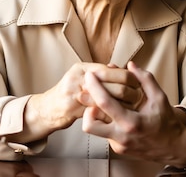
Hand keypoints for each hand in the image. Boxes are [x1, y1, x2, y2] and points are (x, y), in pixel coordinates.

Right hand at [28, 62, 142, 131]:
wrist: (47, 110)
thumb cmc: (69, 93)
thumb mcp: (82, 78)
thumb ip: (100, 73)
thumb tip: (119, 68)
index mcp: (83, 68)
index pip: (115, 71)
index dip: (130, 79)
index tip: (138, 85)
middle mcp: (79, 78)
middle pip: (117, 85)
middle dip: (131, 94)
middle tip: (138, 99)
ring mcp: (76, 93)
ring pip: (112, 100)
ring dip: (124, 106)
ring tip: (132, 108)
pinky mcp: (75, 109)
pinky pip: (101, 112)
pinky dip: (112, 115)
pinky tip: (118, 117)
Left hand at [81, 61, 185, 161]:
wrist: (175, 149)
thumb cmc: (168, 122)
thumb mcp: (159, 98)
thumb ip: (145, 79)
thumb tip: (130, 65)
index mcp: (132, 122)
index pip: (104, 103)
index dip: (94, 87)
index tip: (89, 75)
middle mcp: (122, 136)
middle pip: (89, 125)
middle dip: (85, 108)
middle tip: (90, 96)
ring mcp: (118, 145)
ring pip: (95, 129)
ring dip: (96, 115)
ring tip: (104, 104)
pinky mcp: (118, 150)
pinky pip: (105, 134)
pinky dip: (107, 123)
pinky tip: (116, 116)